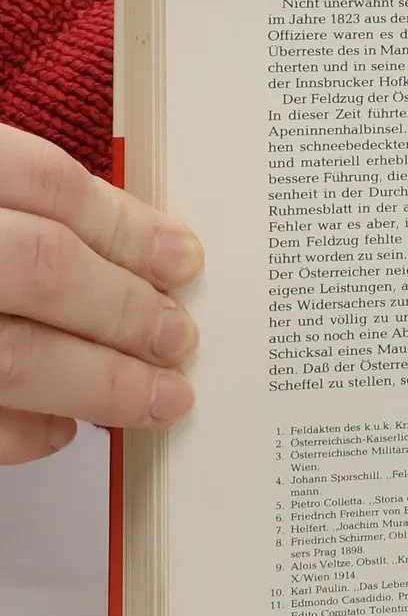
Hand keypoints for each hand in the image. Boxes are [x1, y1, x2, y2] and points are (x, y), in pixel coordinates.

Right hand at [0, 123, 201, 463]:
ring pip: (10, 355)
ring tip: (154, 396)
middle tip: (178, 338)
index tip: (183, 260)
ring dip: (96, 381)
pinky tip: (58, 431)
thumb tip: (140, 256)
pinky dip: (19, 431)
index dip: (125, 225)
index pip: (46, 184)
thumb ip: (23, 213)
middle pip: (40, 267)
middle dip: (123, 309)